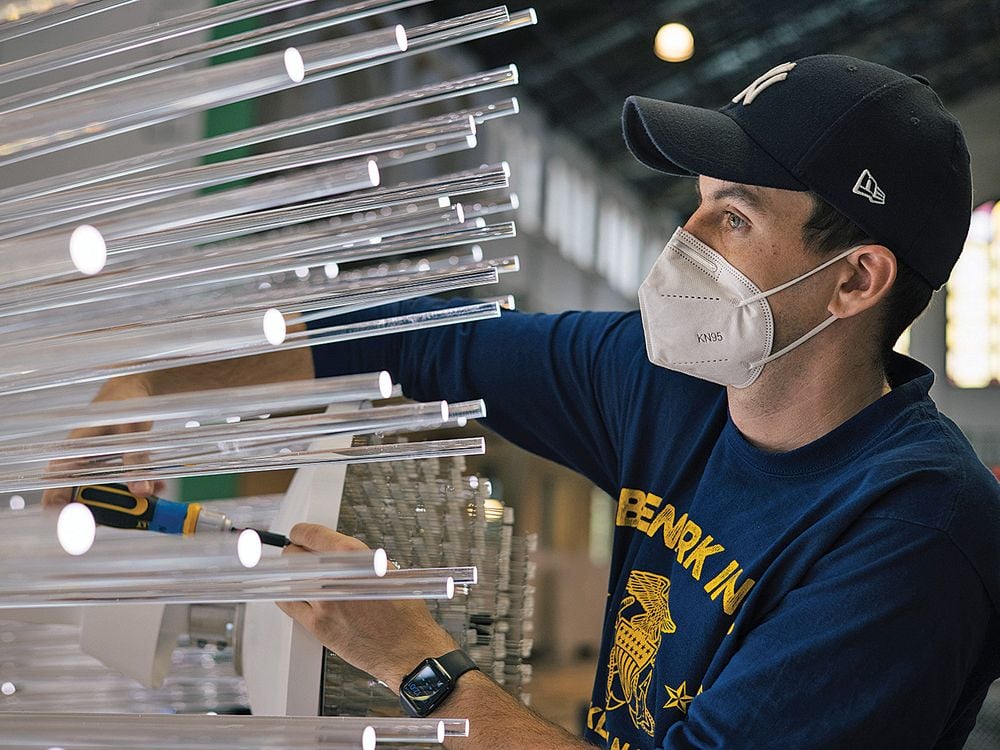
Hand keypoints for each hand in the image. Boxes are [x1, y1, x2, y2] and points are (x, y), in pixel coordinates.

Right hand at [41, 374, 163, 506]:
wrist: (135, 387)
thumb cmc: (125, 402)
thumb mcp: (132, 430)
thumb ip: (136, 460)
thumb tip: (142, 491)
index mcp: (72, 452)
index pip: (55, 485)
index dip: (60, 508)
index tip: (77, 524)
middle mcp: (79, 462)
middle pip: (81, 497)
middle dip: (104, 510)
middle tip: (127, 516)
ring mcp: (95, 465)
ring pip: (104, 493)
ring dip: (126, 501)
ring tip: (151, 499)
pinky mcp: (112, 466)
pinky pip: (120, 484)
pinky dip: (137, 489)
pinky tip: (158, 487)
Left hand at [277, 523, 458, 689]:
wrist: (407, 647)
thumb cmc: (404, 611)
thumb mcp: (387, 569)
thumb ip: (356, 557)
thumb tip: (331, 550)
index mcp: (354, 558)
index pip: (312, 535)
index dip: (301, 533)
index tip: (298, 534)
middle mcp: (336, 578)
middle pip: (294, 556)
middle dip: (296, 553)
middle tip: (301, 556)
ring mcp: (323, 602)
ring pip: (289, 579)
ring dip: (293, 575)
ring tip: (303, 576)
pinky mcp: (317, 625)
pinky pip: (289, 604)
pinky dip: (290, 596)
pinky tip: (298, 594)